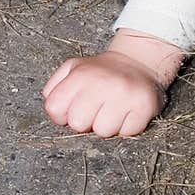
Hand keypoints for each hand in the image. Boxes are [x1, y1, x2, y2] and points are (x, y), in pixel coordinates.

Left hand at [41, 30, 184, 137]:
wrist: (137, 62)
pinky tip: (126, 112)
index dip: (61, 114)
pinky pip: (127, 133)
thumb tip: (50, 104)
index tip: (72, 108)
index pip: (54, 108)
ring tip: (111, 110)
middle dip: (85, 121)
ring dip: (107, 125)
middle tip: (95, 109)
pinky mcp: (144, 106)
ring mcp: (124, 95)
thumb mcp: (73, 68)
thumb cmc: (101, 71)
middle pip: (78, 124)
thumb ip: (55, 85)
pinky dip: (126, 126)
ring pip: (103, 132)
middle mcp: (102, 83)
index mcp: (81, 74)